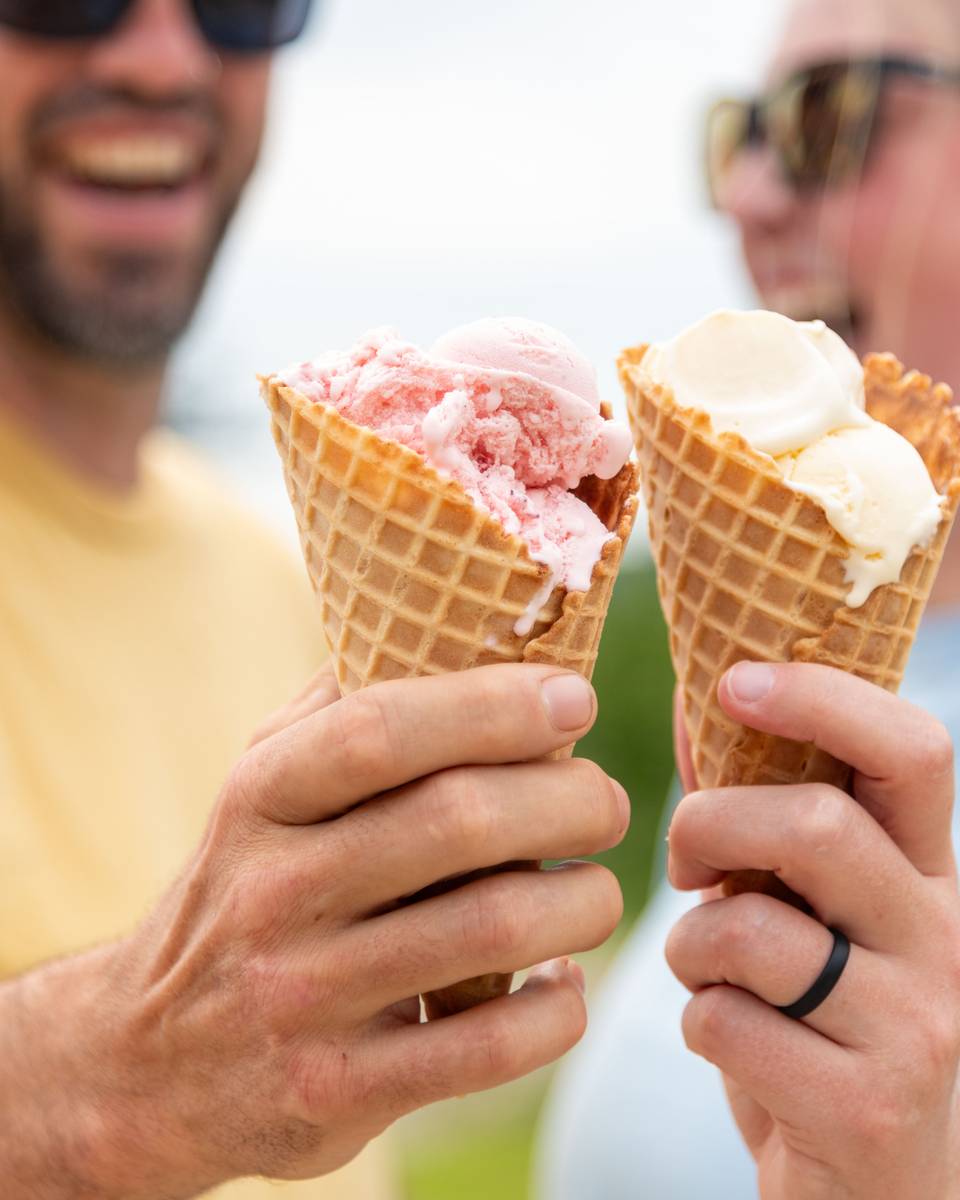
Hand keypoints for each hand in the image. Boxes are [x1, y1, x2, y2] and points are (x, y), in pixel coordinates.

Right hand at [49, 663, 624, 1196]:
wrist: (149, 1062)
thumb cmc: (245, 888)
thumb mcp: (261, 786)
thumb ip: (344, 709)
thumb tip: (469, 634)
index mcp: (260, 798)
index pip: (383, 728)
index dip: (495, 704)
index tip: (574, 698)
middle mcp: (274, 893)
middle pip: (461, 821)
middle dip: (571, 798)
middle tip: (602, 801)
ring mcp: (304, 998)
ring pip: (495, 928)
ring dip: (584, 901)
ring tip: (593, 890)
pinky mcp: (339, 1092)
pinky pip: (493, 1046)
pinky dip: (560, 1008)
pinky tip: (563, 982)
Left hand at [665, 662, 959, 1199]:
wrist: (872, 1191)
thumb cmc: (817, 1022)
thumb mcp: (804, 912)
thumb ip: (761, 818)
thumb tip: (698, 706)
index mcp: (927, 872)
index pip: (911, 749)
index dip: (820, 697)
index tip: (732, 682)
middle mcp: (942, 936)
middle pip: (819, 825)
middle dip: (711, 826)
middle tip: (684, 863)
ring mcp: (918, 1026)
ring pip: (753, 928)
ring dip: (691, 945)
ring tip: (708, 972)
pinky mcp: (870, 1108)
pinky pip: (727, 1022)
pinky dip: (697, 1022)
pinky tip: (729, 1044)